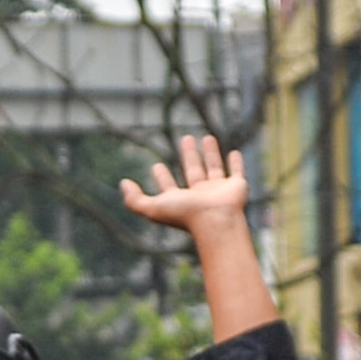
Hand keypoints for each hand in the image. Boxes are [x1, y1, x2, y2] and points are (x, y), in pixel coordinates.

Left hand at [119, 133, 250, 236]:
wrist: (216, 222)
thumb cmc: (185, 215)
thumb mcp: (152, 208)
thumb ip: (134, 199)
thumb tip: (123, 184)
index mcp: (182, 201)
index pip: (169, 187)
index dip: (162, 178)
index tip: (156, 166)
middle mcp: (200, 196)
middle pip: (193, 172)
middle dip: (188, 156)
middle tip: (185, 139)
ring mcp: (219, 191)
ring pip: (214, 168)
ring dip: (210, 154)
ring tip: (207, 137)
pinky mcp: (236, 187)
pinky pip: (237, 172)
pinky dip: (236, 163)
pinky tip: (234, 152)